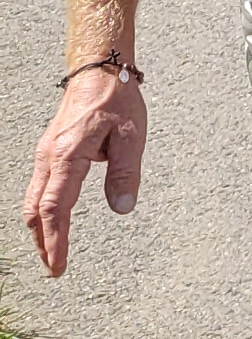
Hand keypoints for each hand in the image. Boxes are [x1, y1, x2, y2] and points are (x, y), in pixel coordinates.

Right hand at [23, 68, 144, 277]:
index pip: (57, 208)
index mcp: (69, 155)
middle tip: (54, 268)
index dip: (56, 240)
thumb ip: (126, 173)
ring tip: (51, 251)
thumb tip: (122, 208)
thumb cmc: (117, 100)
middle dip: (43, 242)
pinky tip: (50, 221)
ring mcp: (46, 154)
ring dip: (40, 228)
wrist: (99, 70)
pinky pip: (38, 187)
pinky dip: (40, 210)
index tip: (58, 265)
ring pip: (34, 200)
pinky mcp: (49, 150)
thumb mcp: (131, 136)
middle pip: (37, 210)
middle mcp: (50, 157)